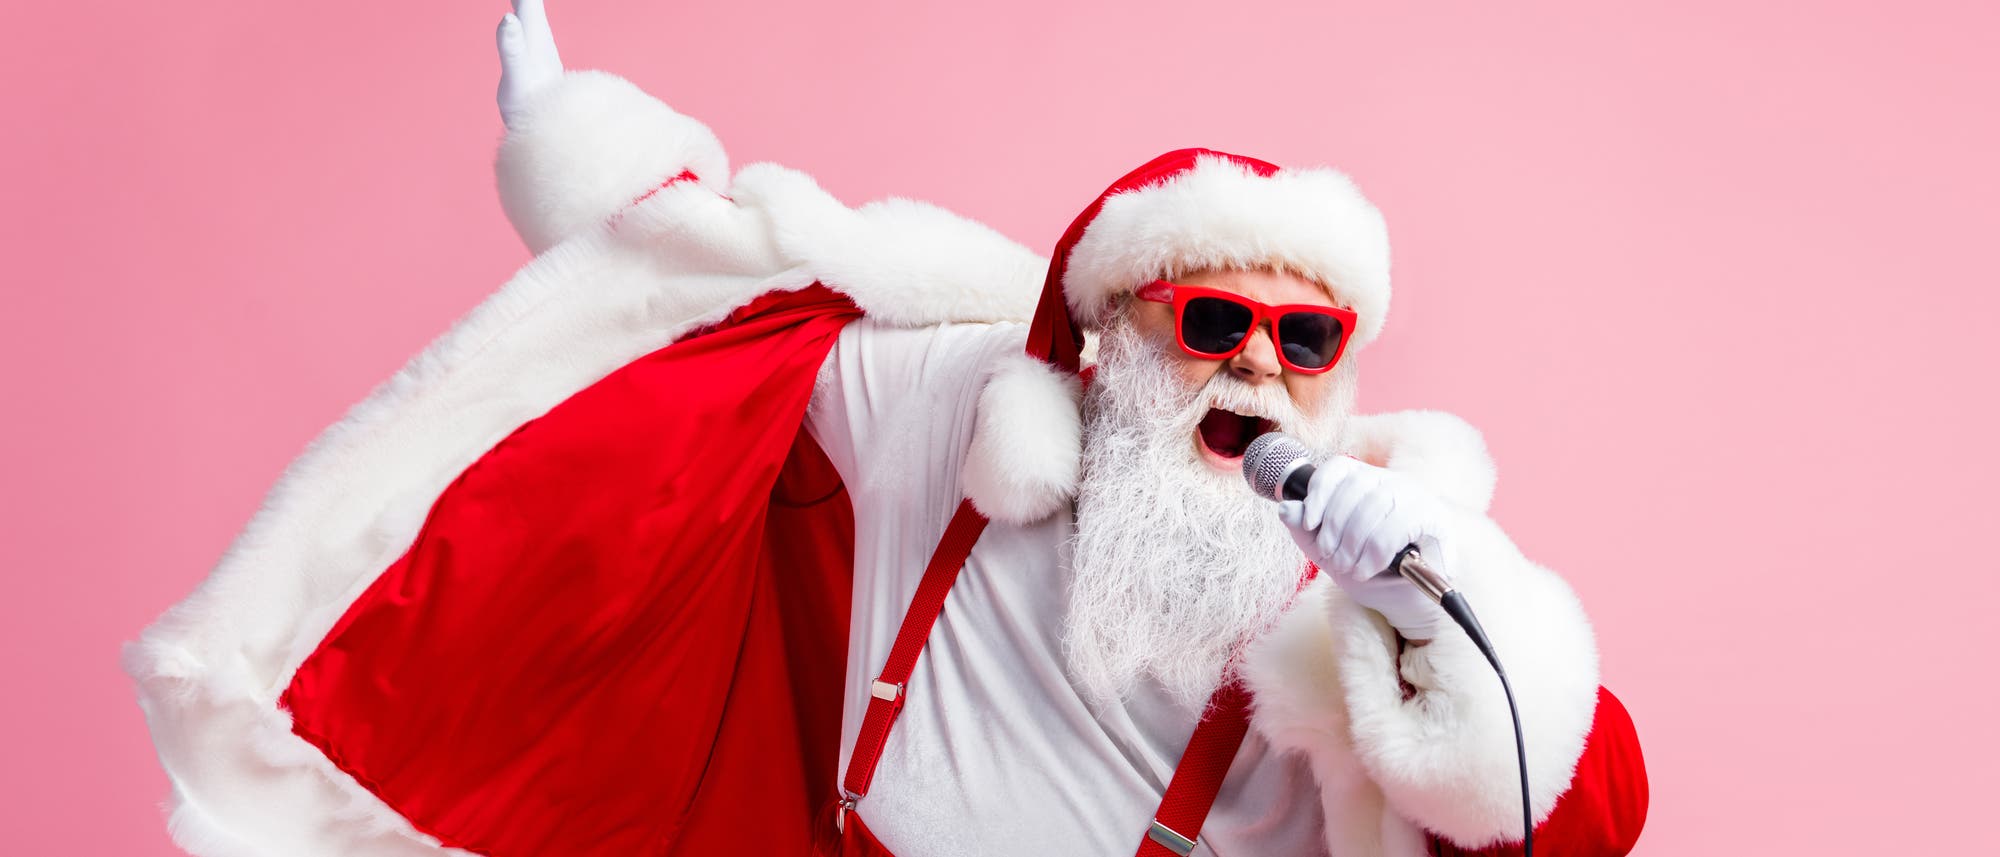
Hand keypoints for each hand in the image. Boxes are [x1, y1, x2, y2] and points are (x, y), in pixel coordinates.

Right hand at [497, 0, 564, 128]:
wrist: (550, 130)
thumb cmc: (533, 105)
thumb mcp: (518, 76)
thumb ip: (512, 47)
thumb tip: (509, 18)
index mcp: (534, 31)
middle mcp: (538, 34)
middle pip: (529, 1)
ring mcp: (536, 45)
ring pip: (529, 9)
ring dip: (523, 1)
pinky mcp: (533, 57)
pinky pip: (525, 25)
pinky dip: (519, 13)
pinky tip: (516, 15)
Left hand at [1278, 457, 1457, 639]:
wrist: (1406, 603)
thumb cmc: (1369, 572)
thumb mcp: (1328, 553)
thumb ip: (1305, 530)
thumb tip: (1286, 508)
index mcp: (1365, 483)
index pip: (1338, 467)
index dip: (1319, 492)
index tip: (1311, 523)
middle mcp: (1391, 482)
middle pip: (1354, 486)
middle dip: (1335, 527)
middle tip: (1332, 558)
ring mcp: (1416, 497)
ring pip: (1374, 505)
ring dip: (1353, 543)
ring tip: (1350, 567)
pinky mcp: (1435, 518)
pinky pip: (1397, 527)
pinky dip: (1375, 552)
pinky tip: (1368, 569)